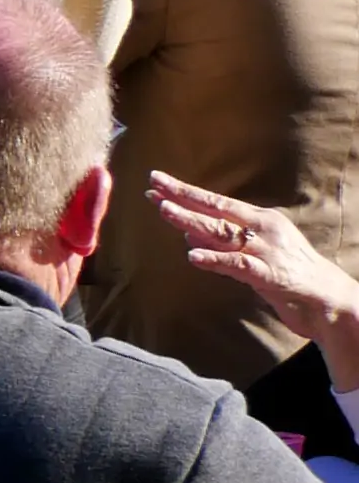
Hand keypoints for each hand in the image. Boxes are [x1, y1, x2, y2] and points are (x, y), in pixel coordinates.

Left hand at [149, 173, 358, 383]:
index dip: (186, 192)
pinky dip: (214, 259)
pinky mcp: (270, 275)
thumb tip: (187, 235)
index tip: (157, 182)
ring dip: (192, 222)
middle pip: (216, 211)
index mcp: (261, 220)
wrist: (329, 301)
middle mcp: (263, 230)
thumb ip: (224, 244)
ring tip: (165, 211)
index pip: (217, 202)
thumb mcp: (257, 253)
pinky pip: (237, 265)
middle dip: (183, 198)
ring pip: (223, 233)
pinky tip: (193, 256)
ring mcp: (267, 251)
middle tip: (152, 187)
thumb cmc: (291, 275)